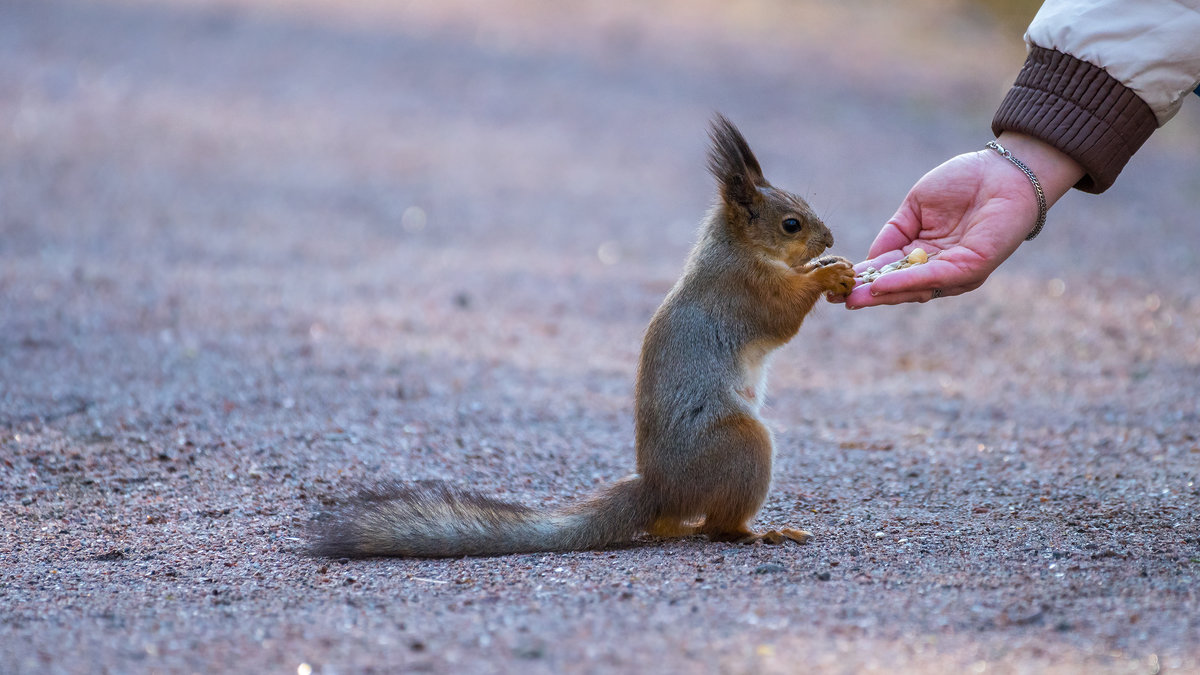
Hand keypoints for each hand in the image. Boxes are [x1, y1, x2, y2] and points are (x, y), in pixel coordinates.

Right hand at [837, 133, 1083, 307]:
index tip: (834, 285)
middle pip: (898, 286)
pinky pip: (933, 278)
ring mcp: (955, 271)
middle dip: (867, 294)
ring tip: (852, 297)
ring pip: (913, 289)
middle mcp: (939, 267)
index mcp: (924, 252)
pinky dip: (905, 283)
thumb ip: (893, 233)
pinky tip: (881, 284)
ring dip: (880, 294)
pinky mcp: (971, 268)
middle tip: (835, 299)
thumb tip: (869, 260)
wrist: (1005, 170)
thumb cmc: (964, 181)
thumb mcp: (916, 207)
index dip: (862, 277)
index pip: (889, 269)